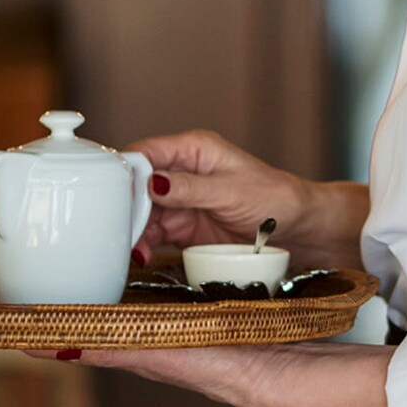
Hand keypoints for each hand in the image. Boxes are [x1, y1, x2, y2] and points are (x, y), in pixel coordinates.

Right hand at [128, 129, 370, 269]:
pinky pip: (154, 234)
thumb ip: (190, 188)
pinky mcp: (184, 227)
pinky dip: (143, 245)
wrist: (299, 228)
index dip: (124, 171)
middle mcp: (183, 172)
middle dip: (123, 206)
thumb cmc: (275, 198)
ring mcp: (182, 201)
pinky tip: (141, 255)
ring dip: (132, 230)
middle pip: (137, 185)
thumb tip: (151, 182)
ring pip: (141, 212)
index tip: (108, 193)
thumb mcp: (231, 191)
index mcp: (194, 150)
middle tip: (115, 229)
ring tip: (129, 247)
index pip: (146, 152)